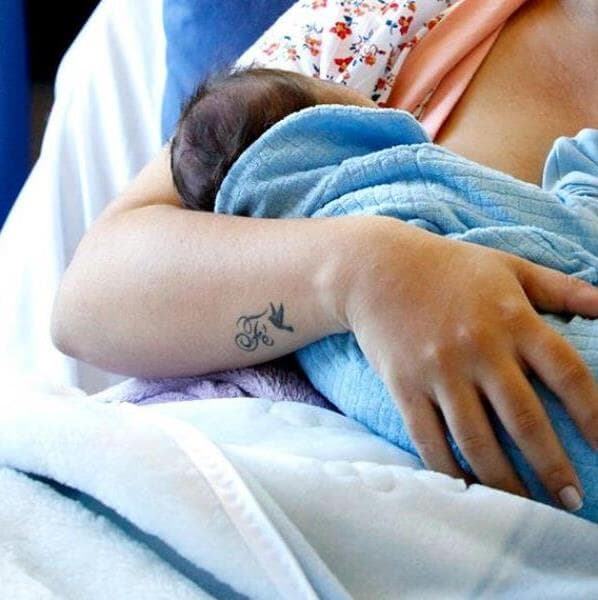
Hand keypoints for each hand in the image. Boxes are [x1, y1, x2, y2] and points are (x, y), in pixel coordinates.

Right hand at [339, 217, 597, 507]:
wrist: (376, 269)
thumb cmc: (449, 268)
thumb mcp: (509, 267)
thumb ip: (561, 288)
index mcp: (512, 319)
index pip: (567, 374)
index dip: (595, 416)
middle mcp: (478, 348)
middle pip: (524, 420)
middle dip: (552, 468)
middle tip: (573, 501)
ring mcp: (438, 370)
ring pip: (477, 440)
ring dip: (505, 482)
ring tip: (526, 506)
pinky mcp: (404, 386)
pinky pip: (429, 439)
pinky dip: (449, 470)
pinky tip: (468, 488)